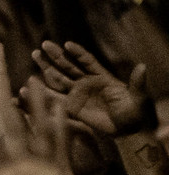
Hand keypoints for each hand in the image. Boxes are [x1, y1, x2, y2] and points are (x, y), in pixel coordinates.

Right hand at [30, 39, 145, 135]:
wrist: (128, 129)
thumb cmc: (136, 111)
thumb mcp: (139, 96)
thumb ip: (137, 82)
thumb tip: (142, 67)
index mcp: (102, 77)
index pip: (87, 61)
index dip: (78, 53)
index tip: (67, 45)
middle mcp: (87, 83)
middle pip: (69, 66)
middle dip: (56, 56)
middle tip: (44, 45)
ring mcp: (77, 95)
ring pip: (58, 79)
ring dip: (46, 68)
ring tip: (35, 56)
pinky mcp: (71, 108)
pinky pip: (54, 99)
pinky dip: (42, 94)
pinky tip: (31, 86)